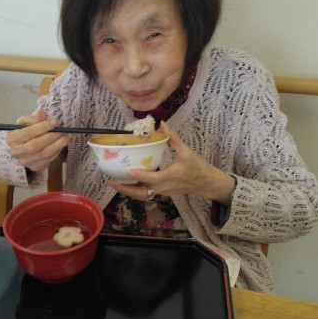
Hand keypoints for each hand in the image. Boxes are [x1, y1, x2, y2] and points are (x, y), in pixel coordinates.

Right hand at [6, 109, 72, 172]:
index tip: (54, 122)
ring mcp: (26, 162)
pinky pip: (49, 160)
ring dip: (59, 144)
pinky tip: (62, 143)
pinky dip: (58, 151)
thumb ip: (34, 118)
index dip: (42, 127)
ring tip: (68, 136)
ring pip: (45, 154)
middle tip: (63, 130)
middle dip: (52, 137)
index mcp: (12, 138)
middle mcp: (17, 152)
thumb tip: (41, 113)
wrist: (23, 146)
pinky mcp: (35, 167)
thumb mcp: (27, 122)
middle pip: (35, 146)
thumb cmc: (25, 131)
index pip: (27, 133)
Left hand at [109, 121, 235, 204]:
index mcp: (170, 176)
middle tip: (111, 181)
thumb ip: (172, 138)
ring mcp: (162, 191)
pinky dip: (135, 189)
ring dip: (128, 190)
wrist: (206, 182)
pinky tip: (127, 181)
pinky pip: (146, 193)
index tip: (128, 171)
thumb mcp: (186, 151)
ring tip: (114, 182)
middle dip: (125, 190)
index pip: (153, 178)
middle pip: (141, 193)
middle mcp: (164, 187)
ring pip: (142, 195)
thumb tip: (161, 124)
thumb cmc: (197, 167)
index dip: (140, 176)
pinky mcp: (162, 192)